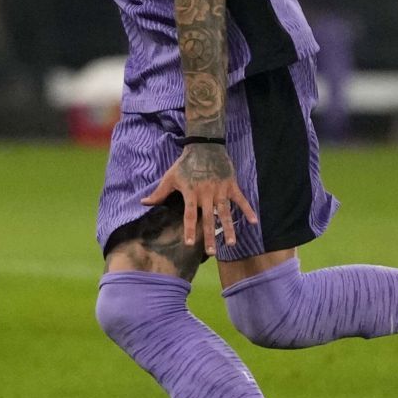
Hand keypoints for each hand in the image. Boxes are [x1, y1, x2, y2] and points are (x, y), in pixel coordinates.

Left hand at [141, 142, 259, 257]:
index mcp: (191, 193)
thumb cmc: (185, 163)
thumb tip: (143, 203)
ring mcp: (220, 190)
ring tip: (231, 243)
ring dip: (228, 228)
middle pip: (208, 218)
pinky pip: (241, 200)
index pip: (190, 215)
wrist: (204, 145)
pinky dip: (248, 210)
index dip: (190, 229)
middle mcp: (206, 194)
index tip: (190, 243)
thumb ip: (159, 193)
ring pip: (225, 213)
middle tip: (212, 253)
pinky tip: (254, 222)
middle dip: (210, 236)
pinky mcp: (231, 185)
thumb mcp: (170, 176)